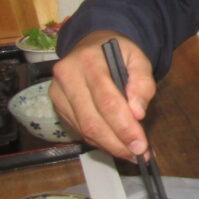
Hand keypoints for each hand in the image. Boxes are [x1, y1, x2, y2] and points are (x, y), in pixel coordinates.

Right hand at [49, 30, 155, 158]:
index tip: (141, 146)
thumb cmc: (118, 52)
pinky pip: (78, 129)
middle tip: (138, 155)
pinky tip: (114, 143)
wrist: (92, 44)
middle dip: (117, 143)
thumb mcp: (138, 58)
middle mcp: (67, 76)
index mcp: (89, 60)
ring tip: (130, 152)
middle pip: (92, 120)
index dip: (124, 127)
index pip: (107, 101)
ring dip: (109, 145)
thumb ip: (142, 82)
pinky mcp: (56, 105)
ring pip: (83, 129)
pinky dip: (98, 140)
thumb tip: (138, 113)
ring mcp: (57, 92)